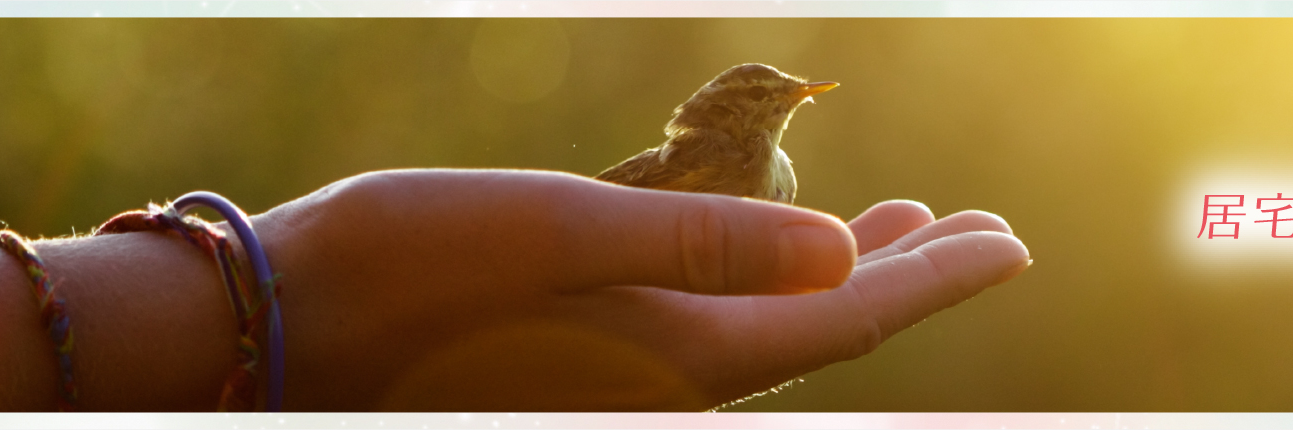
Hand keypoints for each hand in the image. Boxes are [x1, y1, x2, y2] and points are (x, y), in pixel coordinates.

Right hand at [259, 169, 1029, 410]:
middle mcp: (667, 379)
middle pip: (827, 329)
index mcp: (680, 355)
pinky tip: (774, 242)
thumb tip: (844, 259)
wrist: (277, 326)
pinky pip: (716, 318)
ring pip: (777, 324)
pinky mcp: (584, 351)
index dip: (939, 277)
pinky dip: (769, 275)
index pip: (848, 320)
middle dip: (914, 276)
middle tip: (986, 234)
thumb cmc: (406, 267)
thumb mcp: (558, 234)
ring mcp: (625, 372)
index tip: (1014, 243)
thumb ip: (705, 249)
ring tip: (908, 226)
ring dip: (848, 272)